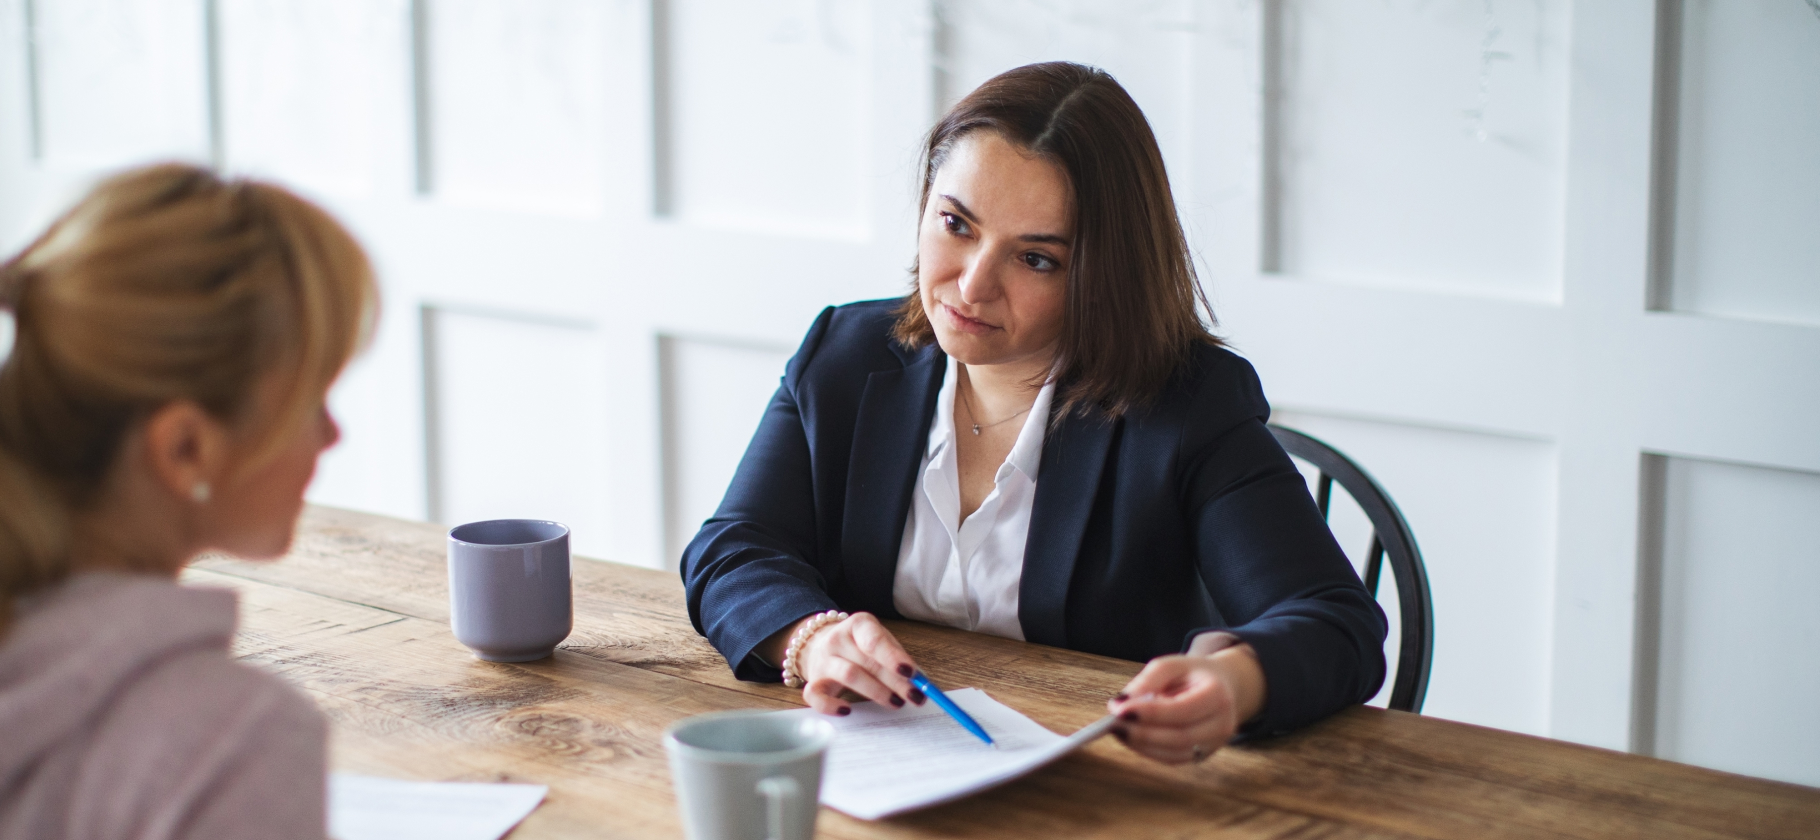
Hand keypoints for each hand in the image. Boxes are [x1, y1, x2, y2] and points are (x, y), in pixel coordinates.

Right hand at [781, 612, 926, 715]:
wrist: (821, 644)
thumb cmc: (861, 646)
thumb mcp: (881, 643)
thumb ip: (900, 659)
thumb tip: (923, 682)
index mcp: (858, 625)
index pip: (875, 640)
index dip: (894, 656)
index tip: (912, 673)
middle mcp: (837, 639)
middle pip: (867, 662)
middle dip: (895, 682)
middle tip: (916, 696)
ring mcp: (823, 660)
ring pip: (849, 676)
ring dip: (876, 692)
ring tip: (896, 702)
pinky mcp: (813, 681)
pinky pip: (815, 695)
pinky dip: (831, 706)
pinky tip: (848, 710)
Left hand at [1107, 644, 1265, 764]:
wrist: (1223, 687)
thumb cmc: (1193, 674)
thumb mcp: (1172, 665)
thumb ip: (1148, 681)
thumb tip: (1121, 703)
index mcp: (1217, 695)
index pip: (1182, 710)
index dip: (1150, 713)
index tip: (1120, 709)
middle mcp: (1222, 724)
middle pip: (1180, 736)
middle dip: (1142, 732)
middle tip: (1113, 723)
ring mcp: (1214, 744)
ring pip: (1174, 753)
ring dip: (1141, 744)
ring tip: (1117, 729)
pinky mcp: (1201, 755)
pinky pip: (1172, 759)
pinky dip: (1148, 751)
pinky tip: (1131, 737)